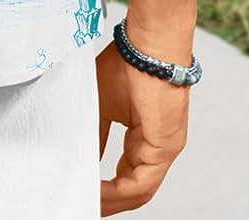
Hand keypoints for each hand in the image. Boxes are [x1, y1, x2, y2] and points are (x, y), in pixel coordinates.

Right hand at [96, 39, 189, 213]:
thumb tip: (84, 156)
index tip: (84, 190)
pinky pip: (142, 183)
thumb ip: (96, 133)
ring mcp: (164, 149)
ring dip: (110, 200)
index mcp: (145, 138)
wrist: (148, 44)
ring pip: (138, 191)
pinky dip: (119, 192)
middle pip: (133, 189)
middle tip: (83, 204)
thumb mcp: (102, 102)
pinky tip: (98, 191)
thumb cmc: (128, 62)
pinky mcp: (165, 147)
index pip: (126, 174)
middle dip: (107, 200)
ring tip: (87, 202)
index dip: (106, 188)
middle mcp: (157, 148)